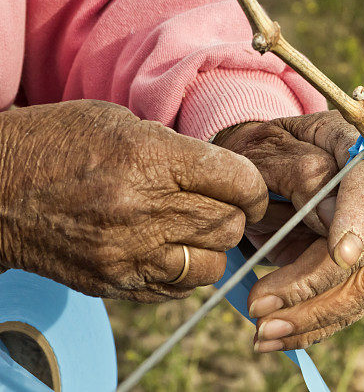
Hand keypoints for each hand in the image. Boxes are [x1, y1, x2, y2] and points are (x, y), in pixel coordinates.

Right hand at [0, 100, 266, 301]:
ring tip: (195, 230)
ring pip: (212, 265)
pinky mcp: (114, 282)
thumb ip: (180, 150)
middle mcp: (143, 209)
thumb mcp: (123, 122)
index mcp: (150, 157)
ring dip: (213, 248)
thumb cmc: (59, 143)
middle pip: (230, 225)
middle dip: (239, 216)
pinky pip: (177, 289)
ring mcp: (128, 252)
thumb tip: (225, 173)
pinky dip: (184, 272)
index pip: (239, 181)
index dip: (255, 186)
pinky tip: (168, 249)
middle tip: (224, 206)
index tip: (250, 188)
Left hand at [213, 111, 363, 350]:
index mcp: (359, 154)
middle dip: (316, 286)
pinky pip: (342, 306)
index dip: (359, 223)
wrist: (261, 163)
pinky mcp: (353, 271)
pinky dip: (308, 327)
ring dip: (310, 318)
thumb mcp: (270, 147)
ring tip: (261, 333)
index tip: (341, 255)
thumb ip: (301, 173)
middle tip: (261, 306)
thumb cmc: (265, 148)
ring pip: (358, 290)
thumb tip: (332, 217)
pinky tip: (272, 339)